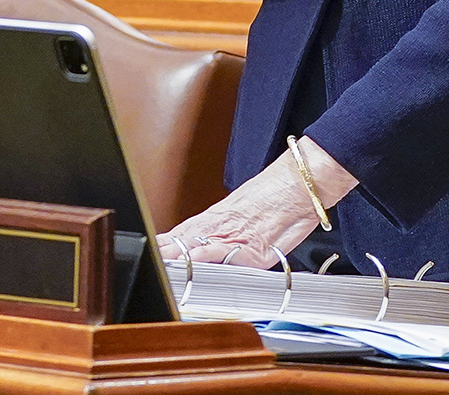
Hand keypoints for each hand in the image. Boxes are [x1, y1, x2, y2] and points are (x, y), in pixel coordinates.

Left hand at [159, 137, 356, 266]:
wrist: (304, 181)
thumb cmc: (282, 193)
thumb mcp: (248, 206)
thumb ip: (230, 224)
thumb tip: (212, 237)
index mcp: (220, 214)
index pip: (185, 231)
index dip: (165, 242)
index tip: (150, 248)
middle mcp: (224, 225)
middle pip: (185, 240)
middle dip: (164, 251)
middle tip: (144, 256)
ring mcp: (237, 237)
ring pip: (198, 247)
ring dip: (177, 257)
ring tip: (158, 263)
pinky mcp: (253, 251)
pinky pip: (224, 258)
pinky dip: (206, 263)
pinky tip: (190, 266)